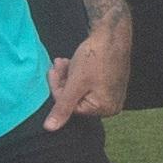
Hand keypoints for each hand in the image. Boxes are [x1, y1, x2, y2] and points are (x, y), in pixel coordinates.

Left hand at [45, 7, 133, 129]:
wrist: (113, 33)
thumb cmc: (97, 56)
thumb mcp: (76, 83)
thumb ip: (62, 107)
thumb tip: (50, 129)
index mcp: (105, 109)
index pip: (71, 106)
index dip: (58, 89)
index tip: (51, 71)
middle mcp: (110, 105)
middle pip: (76, 99)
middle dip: (63, 81)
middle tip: (56, 64)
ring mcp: (111, 94)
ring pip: (80, 89)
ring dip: (68, 76)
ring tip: (63, 61)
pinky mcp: (109, 83)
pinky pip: (88, 84)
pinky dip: (78, 74)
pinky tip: (73, 61)